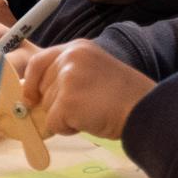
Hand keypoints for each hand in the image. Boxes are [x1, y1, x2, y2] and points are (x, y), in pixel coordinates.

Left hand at [21, 39, 155, 138]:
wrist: (147, 110)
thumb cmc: (124, 97)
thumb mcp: (93, 73)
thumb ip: (67, 76)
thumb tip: (34, 98)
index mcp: (77, 48)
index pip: (38, 62)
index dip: (30, 82)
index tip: (29, 98)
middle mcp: (70, 58)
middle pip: (41, 88)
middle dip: (55, 104)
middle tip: (83, 108)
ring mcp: (68, 78)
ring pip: (47, 108)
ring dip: (65, 117)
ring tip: (93, 112)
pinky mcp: (68, 100)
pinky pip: (53, 123)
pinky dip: (68, 129)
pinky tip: (89, 121)